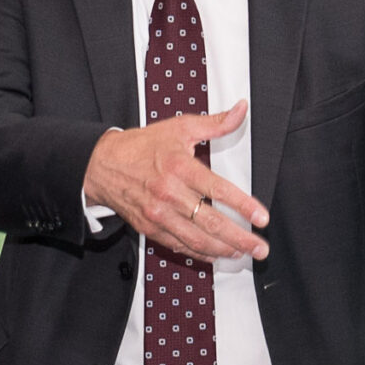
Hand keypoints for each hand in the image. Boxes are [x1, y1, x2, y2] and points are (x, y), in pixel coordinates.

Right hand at [83, 100, 270, 261]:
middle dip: (240, 237)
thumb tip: (241, 110)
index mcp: (179, 167)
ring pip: (196, 239)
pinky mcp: (150, 228)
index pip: (218, 191)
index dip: (243, 206)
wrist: (102, 165)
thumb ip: (215, 123)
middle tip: (260, 247)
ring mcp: (158, 214)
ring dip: (223, 249)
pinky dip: (200, 253)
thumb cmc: (142, 146)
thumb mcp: (179, 128)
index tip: (261, 218)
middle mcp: (169, 194)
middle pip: (211, 222)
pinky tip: (217, 254)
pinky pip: (179, 245)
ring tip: (243, 253)